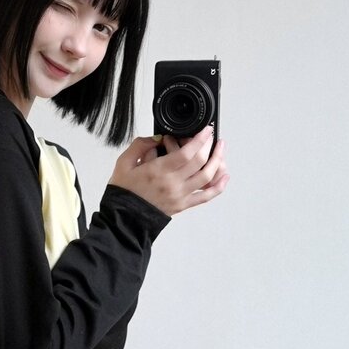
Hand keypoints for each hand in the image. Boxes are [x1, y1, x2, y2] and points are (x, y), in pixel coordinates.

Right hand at [108, 126, 228, 216]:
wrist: (124, 218)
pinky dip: (219, 187)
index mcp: (159, 171)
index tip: (205, 130)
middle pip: (200, 161)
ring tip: (220, 150)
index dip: (200, 139)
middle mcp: (173, 183)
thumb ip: (140, 145)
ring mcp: (180, 195)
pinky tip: (225, 177)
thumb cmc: (124, 192)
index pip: (187, 152)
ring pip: (207, 176)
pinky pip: (206, 196)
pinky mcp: (183, 205)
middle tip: (210, 137)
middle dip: (209, 145)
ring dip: (217, 161)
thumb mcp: (124, 163)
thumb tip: (157, 137)